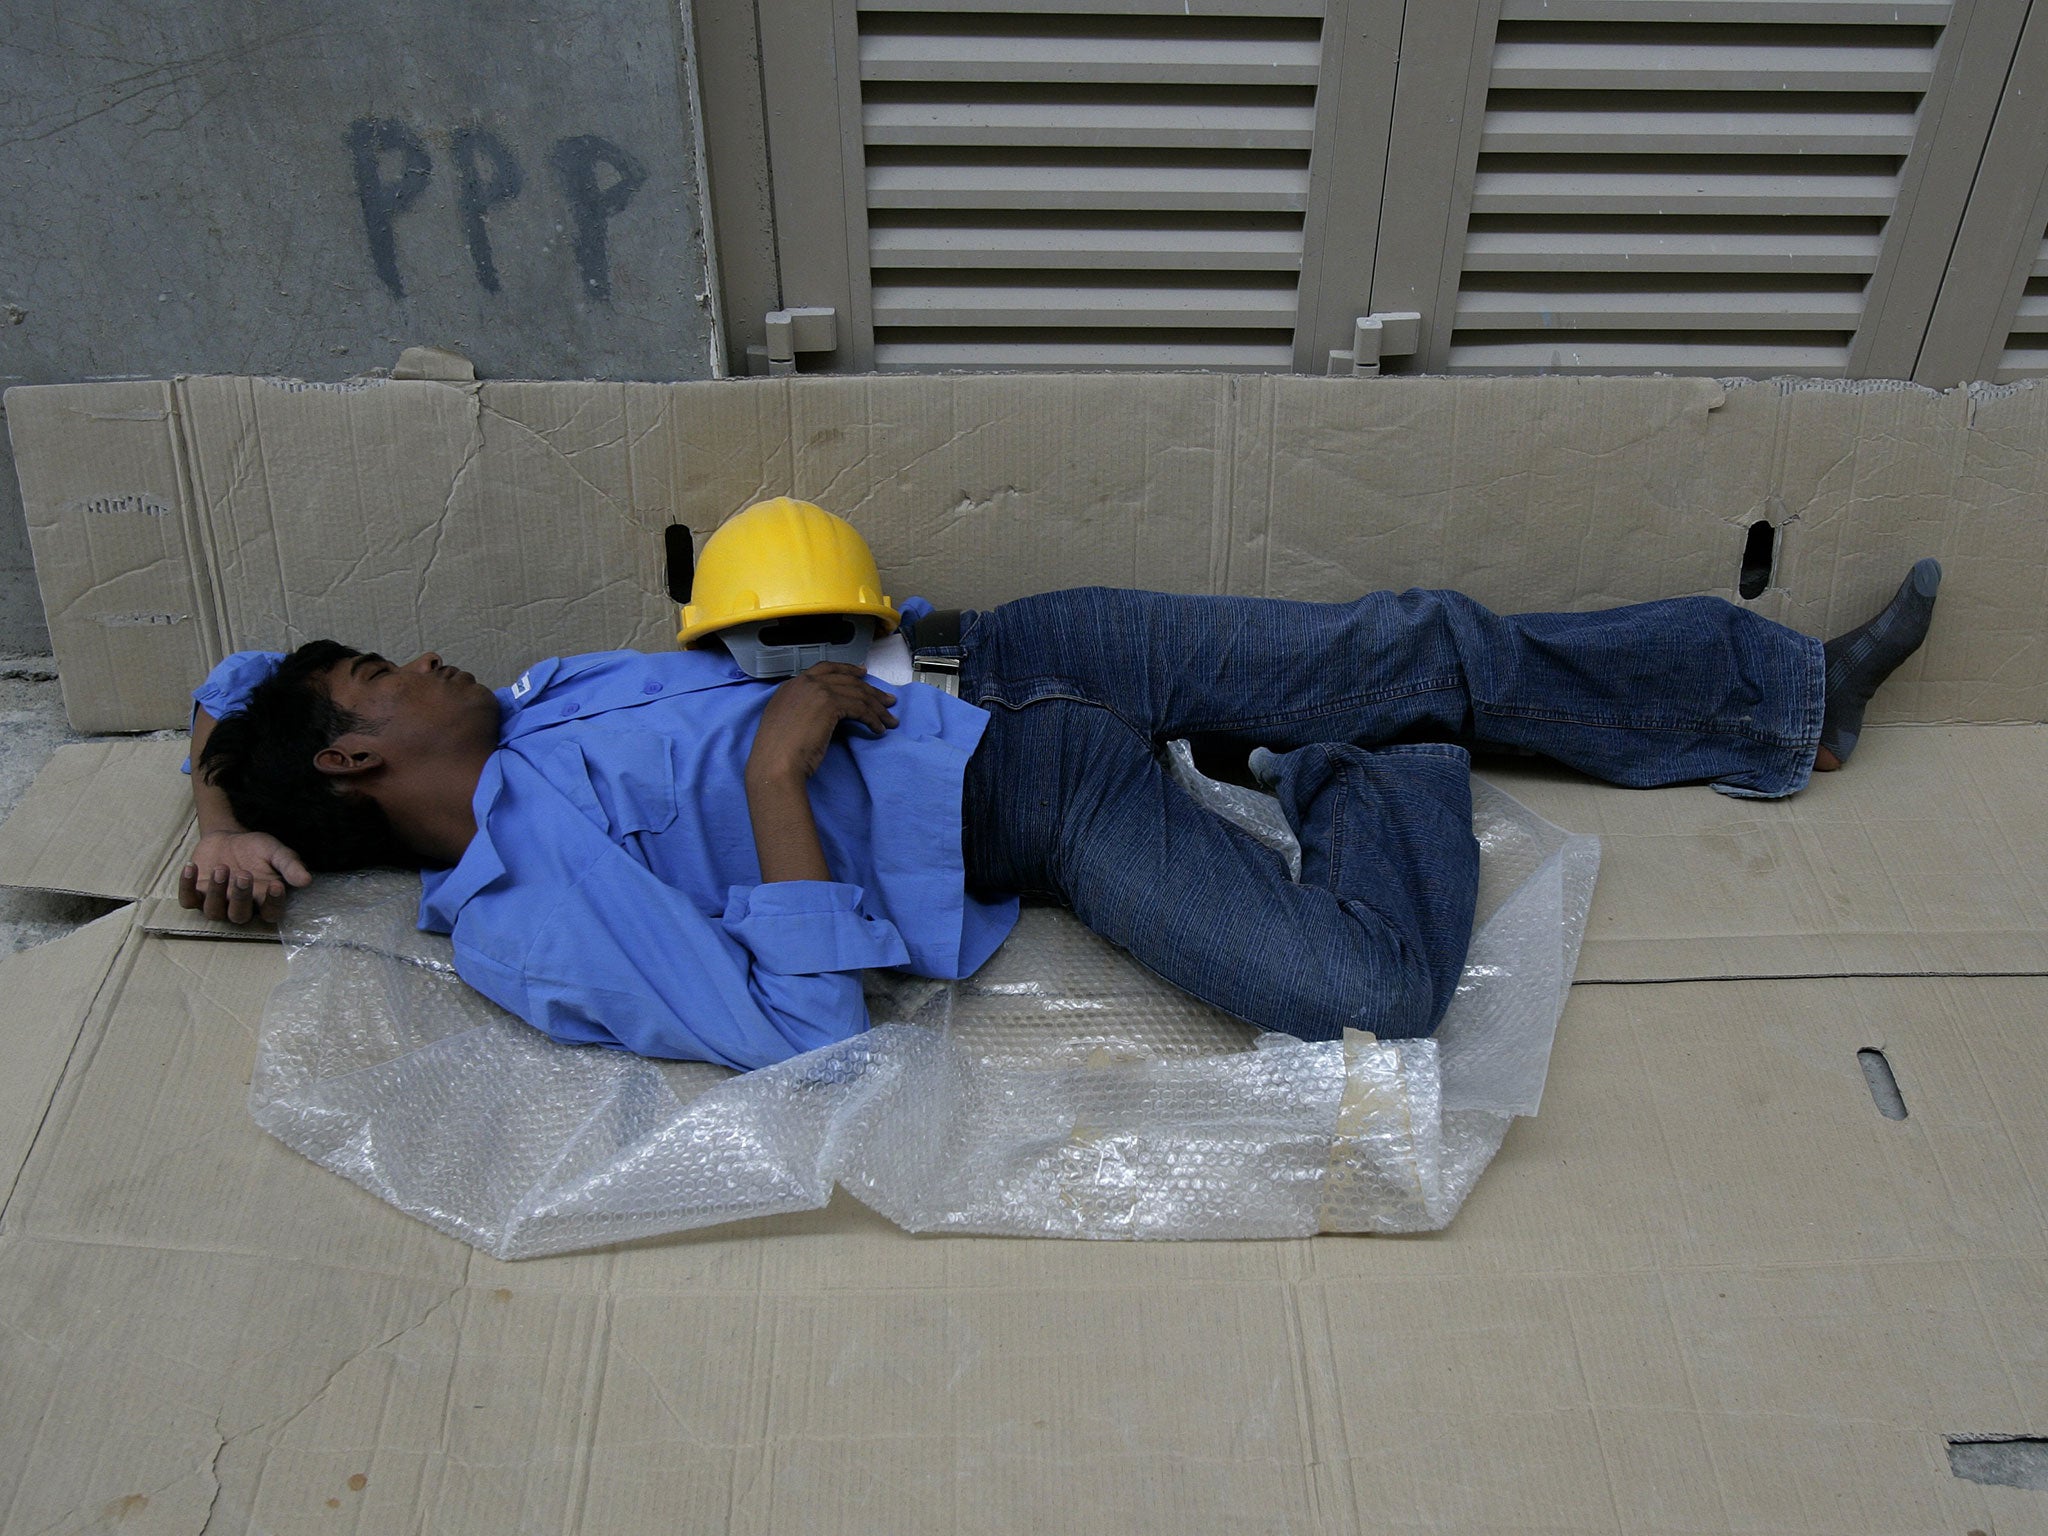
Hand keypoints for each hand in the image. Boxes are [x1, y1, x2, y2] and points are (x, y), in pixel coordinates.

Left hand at [177, 830, 311, 923]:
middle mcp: (239, 907)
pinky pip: (187, 900)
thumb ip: (289, 865)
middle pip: (239, 916)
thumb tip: (306, 880)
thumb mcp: (275, 851)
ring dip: (217, 893)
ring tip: (222, 867)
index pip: (270, 913)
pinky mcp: (196, 894)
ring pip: (214, 912)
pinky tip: (191, 867)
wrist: (228, 837)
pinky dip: (186, 886)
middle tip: (244, 874)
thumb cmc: (256, 849)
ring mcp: (216, 903)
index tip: (276, 885)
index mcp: (263, 900)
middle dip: (241, 897)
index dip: (272, 904)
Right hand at [747, 662, 897, 784]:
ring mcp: (817, 690)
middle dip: (871, 690)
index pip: (825, 669)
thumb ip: (802, 708)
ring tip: (890, 720)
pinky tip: (879, 729)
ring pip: (857, 693)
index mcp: (792, 685)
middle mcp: (804, 682)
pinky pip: (860, 707)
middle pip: (846, 680)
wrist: (776, 762)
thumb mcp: (787, 722)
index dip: (847, 670)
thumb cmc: (778, 753)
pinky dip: (873, 719)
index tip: (863, 674)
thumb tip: (825, 711)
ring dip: (877, 708)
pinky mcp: (830, 703)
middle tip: (887, 700)